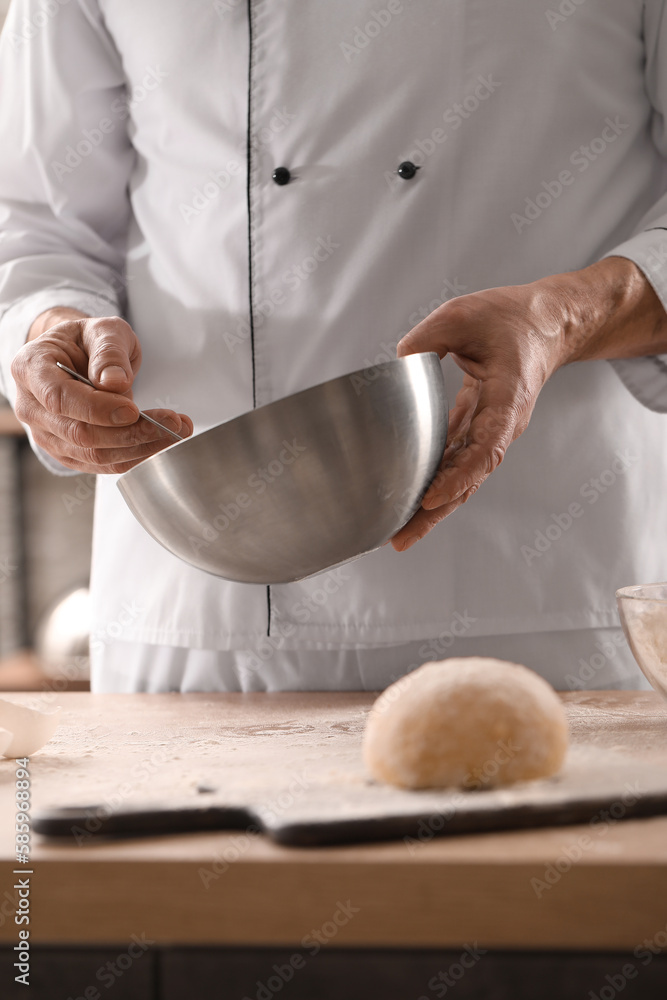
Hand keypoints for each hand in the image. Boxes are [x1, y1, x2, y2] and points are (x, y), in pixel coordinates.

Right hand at [11, 309, 192, 472]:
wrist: (77, 357)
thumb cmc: (87, 342)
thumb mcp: (102, 330)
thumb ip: (109, 351)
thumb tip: (114, 382)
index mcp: (31, 368)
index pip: (60, 399)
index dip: (97, 409)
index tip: (133, 410)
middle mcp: (32, 407)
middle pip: (80, 433)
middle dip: (130, 432)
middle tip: (172, 422)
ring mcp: (47, 435)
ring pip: (95, 454)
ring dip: (141, 446)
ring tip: (177, 429)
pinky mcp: (69, 452)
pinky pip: (104, 463)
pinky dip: (137, 455)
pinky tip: (162, 441)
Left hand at [390, 278, 568, 550]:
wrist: (545, 324)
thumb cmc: (512, 318)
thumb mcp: (464, 315)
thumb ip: (428, 339)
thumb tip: (396, 362)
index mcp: (508, 399)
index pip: (486, 447)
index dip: (459, 476)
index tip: (433, 496)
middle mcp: (502, 424)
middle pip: (469, 479)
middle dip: (434, 511)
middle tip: (400, 538)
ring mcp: (491, 430)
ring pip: (461, 477)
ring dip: (431, 506)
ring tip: (398, 533)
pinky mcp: (478, 428)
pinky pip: (455, 462)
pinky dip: (434, 481)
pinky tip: (409, 498)